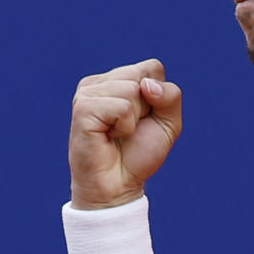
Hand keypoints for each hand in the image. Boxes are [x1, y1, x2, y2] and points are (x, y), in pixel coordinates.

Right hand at [69, 59, 184, 209]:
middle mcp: (100, 82)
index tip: (144, 119)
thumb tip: (146, 85)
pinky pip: (121, 107)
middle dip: (147, 107)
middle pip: (143, 76)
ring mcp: (88, 93)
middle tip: (129, 129)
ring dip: (134, 119)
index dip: (159, 97)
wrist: (118, 186)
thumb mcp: (168, 123)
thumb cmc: (139, 154)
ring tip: (117, 133)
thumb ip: (170, 96)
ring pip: (132, 89)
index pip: (152, 67)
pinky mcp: (83, 108)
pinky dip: (124, 126)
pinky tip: (109, 137)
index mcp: (118, 80)